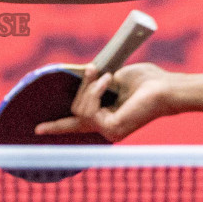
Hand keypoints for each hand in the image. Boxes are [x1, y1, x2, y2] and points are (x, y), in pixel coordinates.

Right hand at [35, 62, 178, 141]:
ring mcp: (108, 132)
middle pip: (74, 110)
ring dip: (90, 87)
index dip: (56, 127)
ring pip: (79, 109)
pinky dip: (96, 91)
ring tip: (108, 76)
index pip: (76, 124)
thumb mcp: (111, 76)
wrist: (165, 87)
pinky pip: (88, 110)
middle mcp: (106, 128)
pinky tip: (109, 83)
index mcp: (106, 116)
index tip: (37, 129)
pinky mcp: (111, 130)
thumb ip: (92, 81)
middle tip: (95, 69)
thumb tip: (71, 74)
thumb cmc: (146, 81)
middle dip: (81, 87)